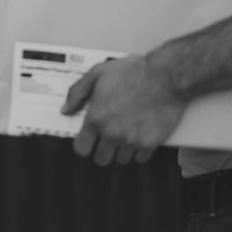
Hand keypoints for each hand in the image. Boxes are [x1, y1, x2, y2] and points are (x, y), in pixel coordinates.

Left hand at [61, 54, 184, 166]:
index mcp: (96, 118)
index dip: (84, 145)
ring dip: (122, 150)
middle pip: (101, 159)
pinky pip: (140, 158)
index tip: (88, 141)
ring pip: (121, 159)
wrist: (166, 77)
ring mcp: (131, 141)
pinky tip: (140, 136)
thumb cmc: (134, 72)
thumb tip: (66, 109)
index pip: (81, 148)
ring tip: (127, 133)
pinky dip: (140, 150)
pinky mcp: (149, 144)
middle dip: (103, 150)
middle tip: (109, 138)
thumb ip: (78, 92)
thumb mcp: (98, 73)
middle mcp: (111, 133)